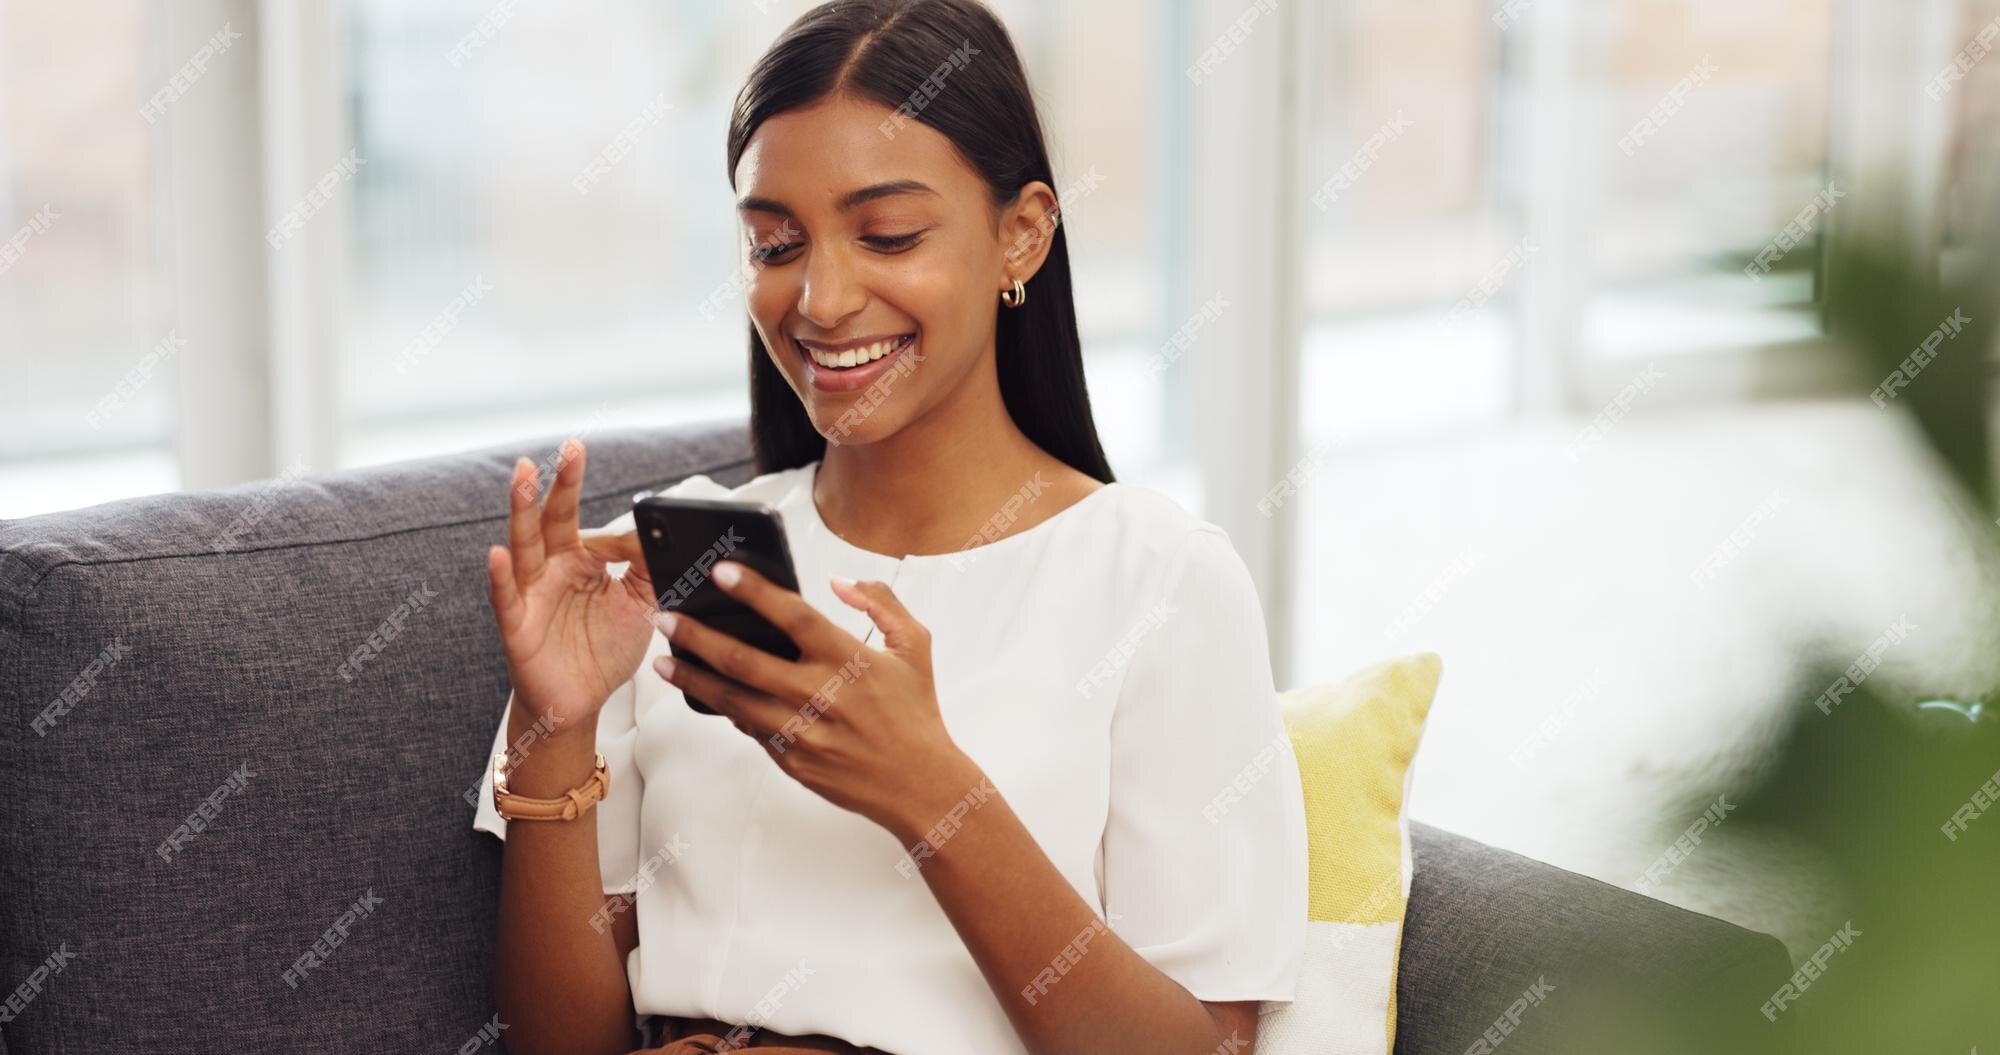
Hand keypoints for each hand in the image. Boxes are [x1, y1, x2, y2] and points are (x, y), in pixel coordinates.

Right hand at [485, 439, 658, 733]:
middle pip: (553, 519)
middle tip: (570, 447)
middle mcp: (551, 570)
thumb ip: (647, 569)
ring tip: (523, 474)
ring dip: (522, 510)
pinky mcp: (517, 627)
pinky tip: (498, 554)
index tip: (641, 527)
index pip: (592, 527)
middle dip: (560, 483)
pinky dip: (500, 577)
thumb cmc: (602, 651)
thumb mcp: (639, 606)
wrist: (578, 703)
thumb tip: (655, 534)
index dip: (621, 532)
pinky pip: (506, 599)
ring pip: (524, 546)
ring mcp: (530, 595)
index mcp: (579, 561)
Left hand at [649, 562, 976, 834]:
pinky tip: (706, 693)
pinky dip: (726, 709)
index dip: (755, 591)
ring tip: (664, 662)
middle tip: (667, 618)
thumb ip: (881, 603)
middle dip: (697, 637)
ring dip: (693, 679)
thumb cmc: (916, 712)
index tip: (721, 572)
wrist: (920, 784)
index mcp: (849, 659)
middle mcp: (820, 694)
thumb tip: (838, 582)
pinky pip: (750, 729)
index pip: (793, 616)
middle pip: (743, 660)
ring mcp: (802, 732)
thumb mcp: (914, 646)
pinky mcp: (792, 760)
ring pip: (733, 700)